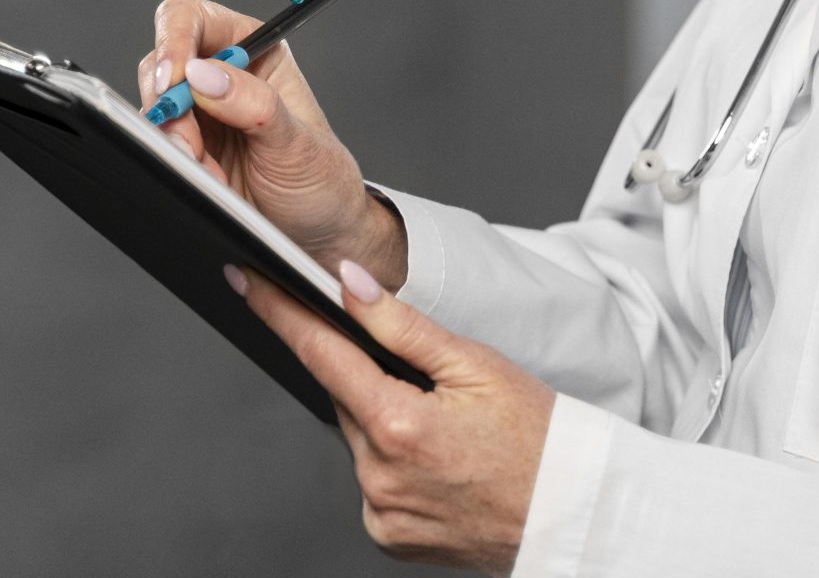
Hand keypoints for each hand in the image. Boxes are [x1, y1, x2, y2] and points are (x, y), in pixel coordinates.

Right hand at [140, 0, 405, 284]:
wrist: (317, 237)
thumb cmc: (320, 182)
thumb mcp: (296, 143)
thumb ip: (254, 105)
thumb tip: (202, 74)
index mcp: (255, 50)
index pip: (194, 18)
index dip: (174, 39)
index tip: (172, 78)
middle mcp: (222, 73)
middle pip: (162, 62)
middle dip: (170, 103)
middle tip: (188, 142)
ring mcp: (198, 112)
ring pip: (154, 106)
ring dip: (172, 139)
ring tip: (208, 170)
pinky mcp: (185, 147)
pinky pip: (156, 144)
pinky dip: (172, 163)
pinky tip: (205, 178)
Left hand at [235, 261, 553, 575]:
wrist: (570, 513)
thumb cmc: (538, 437)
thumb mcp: (475, 364)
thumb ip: (400, 325)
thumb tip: (348, 285)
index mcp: (399, 426)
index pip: (320, 354)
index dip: (280, 313)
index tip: (247, 281)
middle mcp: (379, 477)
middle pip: (344, 399)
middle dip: (368, 379)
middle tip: (428, 384)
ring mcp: (380, 512)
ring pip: (358, 441)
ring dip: (383, 423)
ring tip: (446, 429)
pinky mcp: (386, 536)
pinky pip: (372, 482)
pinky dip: (393, 463)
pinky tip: (437, 462)